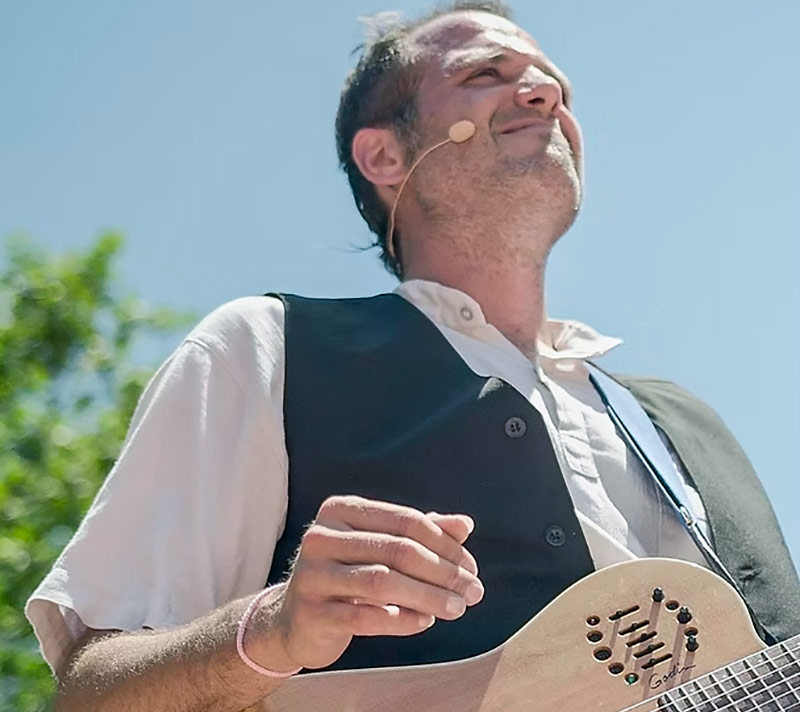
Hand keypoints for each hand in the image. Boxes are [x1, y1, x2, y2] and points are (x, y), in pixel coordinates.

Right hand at [257, 495, 482, 670]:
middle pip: (398, 550)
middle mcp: (321, 536)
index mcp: (340, 510)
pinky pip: (366, 617)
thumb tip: (465, 524)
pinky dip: (402, 620)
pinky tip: (424, 622)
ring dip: (429, 597)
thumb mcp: (380, 547)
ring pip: (384, 583)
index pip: (406, 521)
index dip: (445, 544)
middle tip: (474, 592)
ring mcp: (312, 575)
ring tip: (457, 609)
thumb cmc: (348, 575)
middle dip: (443, 572)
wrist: (294, 619)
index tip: (471, 567)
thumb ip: (420, 533)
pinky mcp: (310, 613)